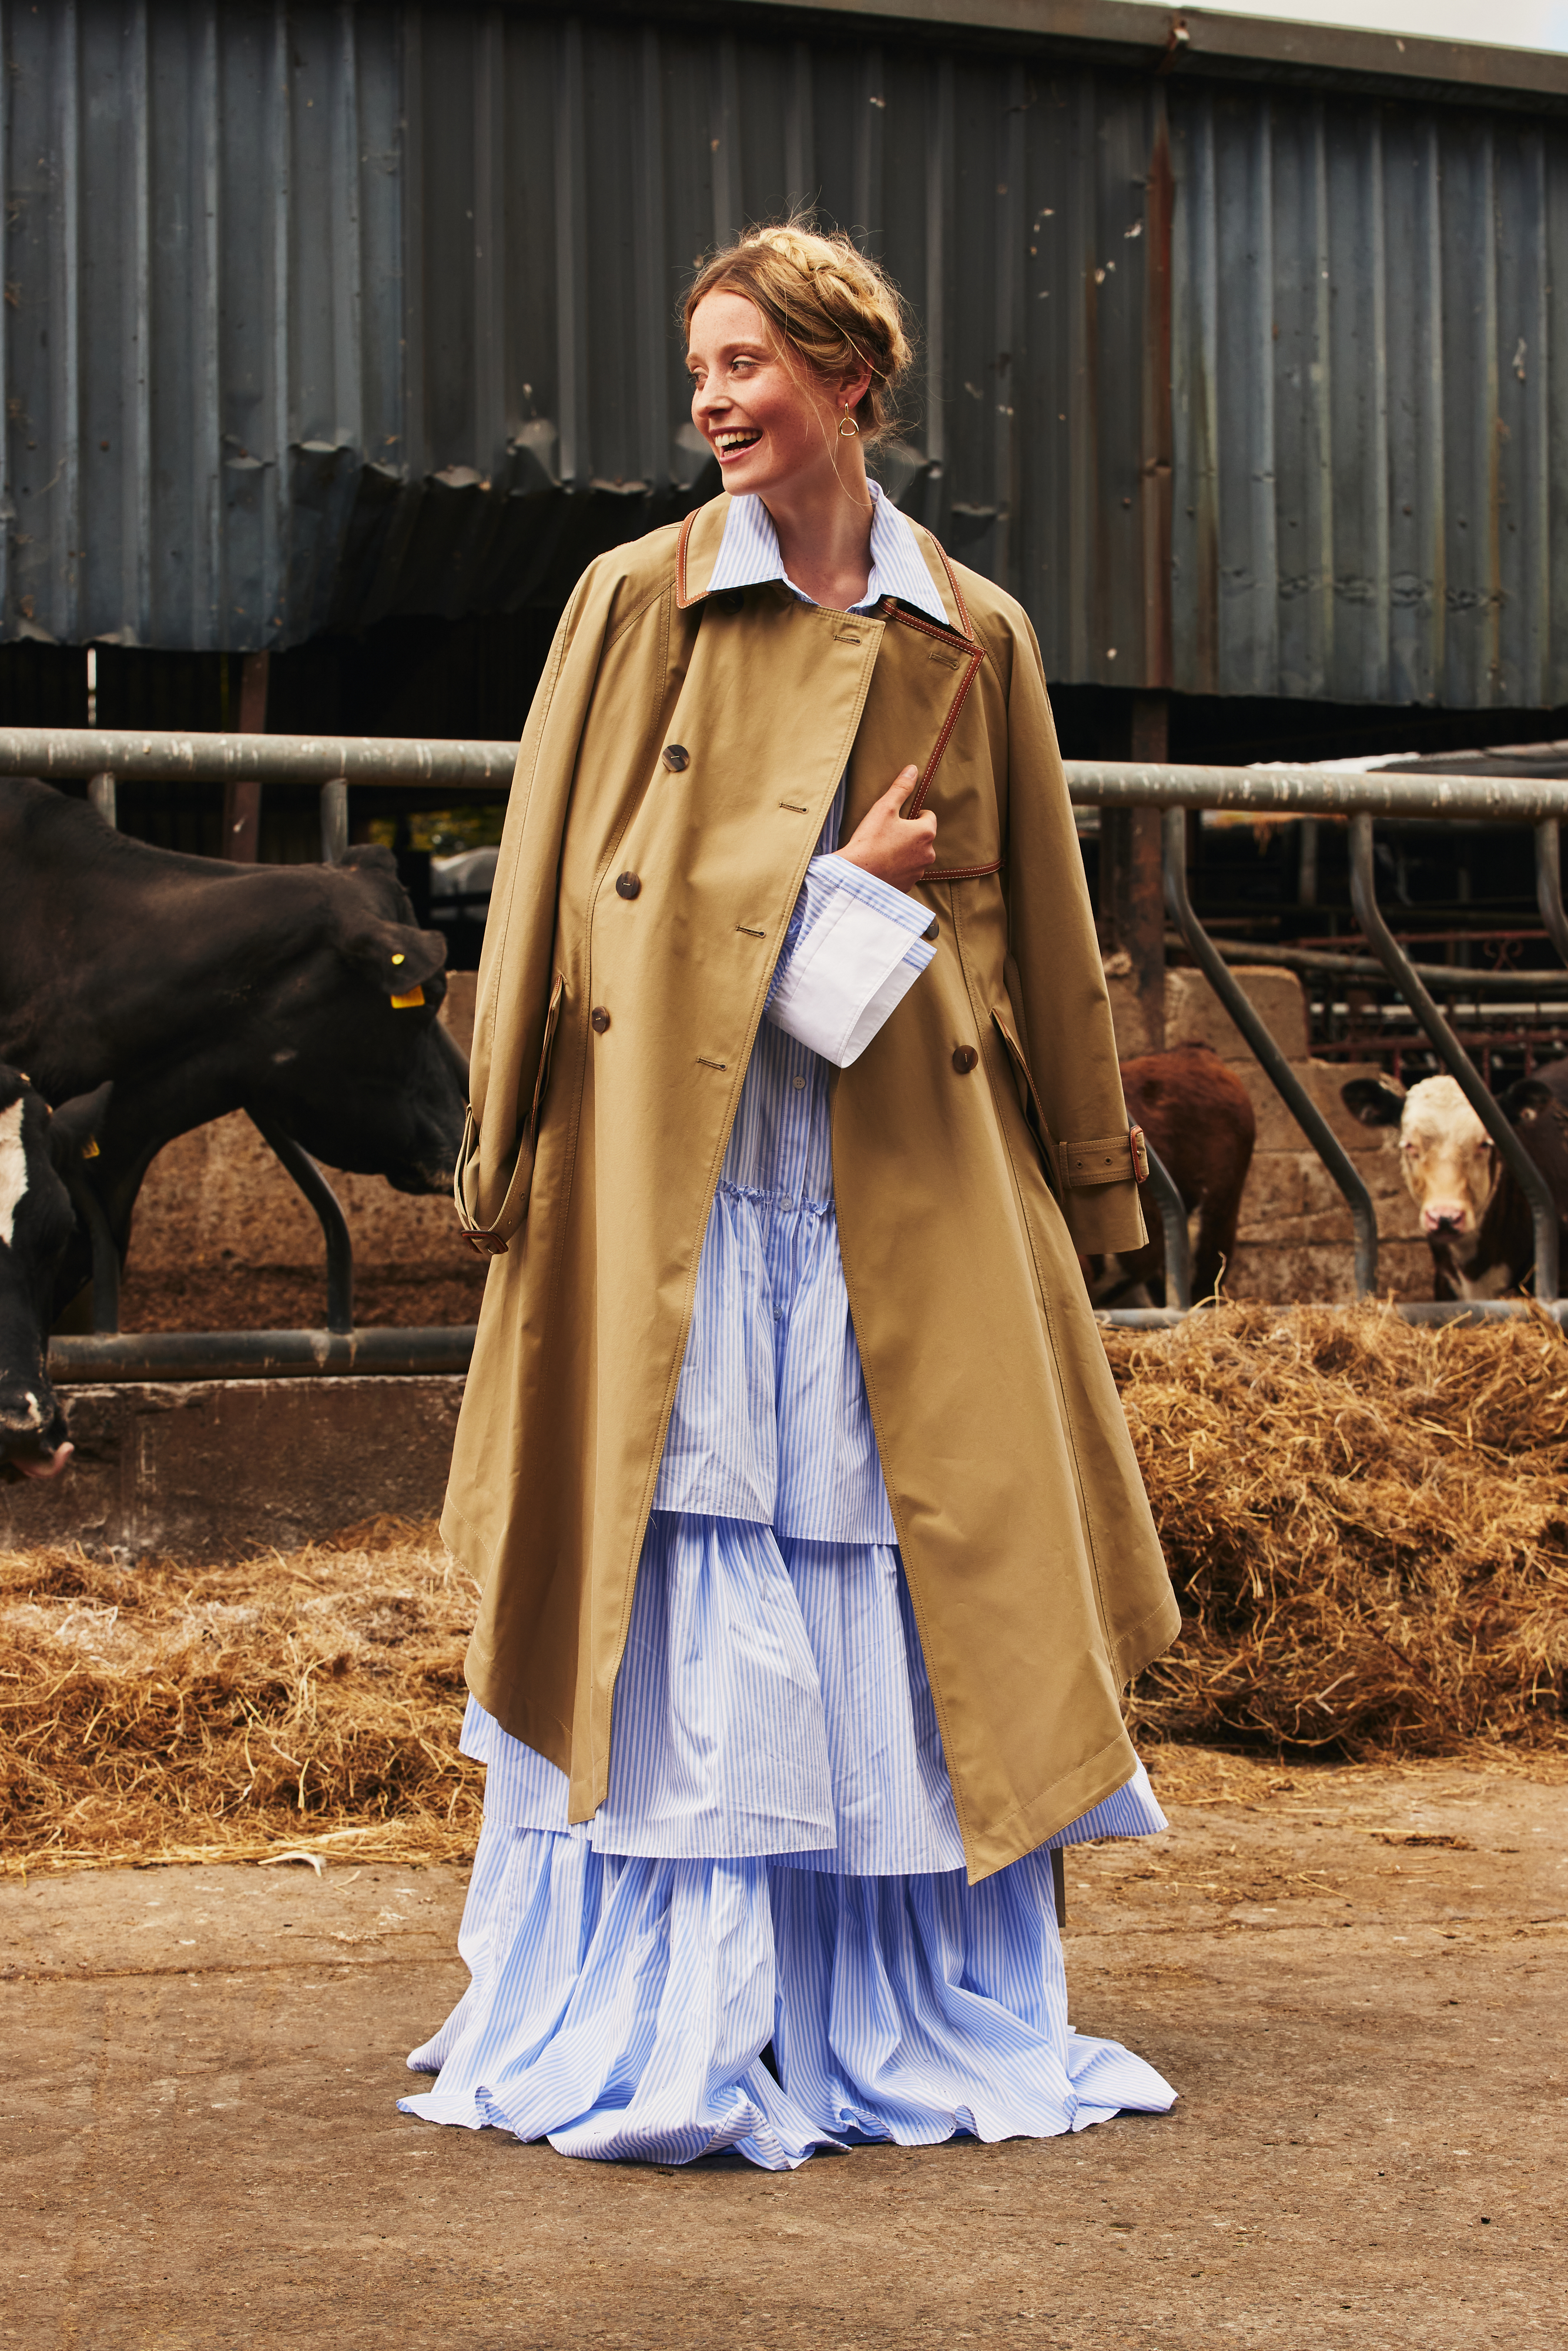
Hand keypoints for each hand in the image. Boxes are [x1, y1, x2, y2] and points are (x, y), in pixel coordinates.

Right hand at [836, 767, 935, 890]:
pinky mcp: (908, 885)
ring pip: (915, 855)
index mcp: (926, 832)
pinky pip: (907, 872)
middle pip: (923, 837)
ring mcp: (919, 872)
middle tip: (887, 834)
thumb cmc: (870, 840)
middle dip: (909, 834)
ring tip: (883, 850)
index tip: (897, 818)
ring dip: (905, 852)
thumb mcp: (884, 808)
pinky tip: (882, 865)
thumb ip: (901, 788)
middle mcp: (928, 854)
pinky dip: (898, 868)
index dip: (913, 814)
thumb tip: (912, 769)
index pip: (928, 816)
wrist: (856, 876)